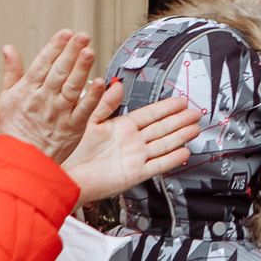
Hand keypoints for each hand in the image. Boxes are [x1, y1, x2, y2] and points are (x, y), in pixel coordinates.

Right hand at [0, 30, 100, 160]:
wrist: (22, 159)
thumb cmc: (15, 129)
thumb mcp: (5, 97)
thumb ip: (11, 71)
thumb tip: (8, 48)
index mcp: (28, 90)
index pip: (42, 64)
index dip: (55, 47)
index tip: (65, 33)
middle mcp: (44, 99)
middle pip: (59, 72)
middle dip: (71, 52)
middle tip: (82, 36)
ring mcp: (59, 113)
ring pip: (72, 87)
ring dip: (81, 68)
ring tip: (90, 51)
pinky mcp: (73, 126)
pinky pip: (84, 109)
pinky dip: (92, 96)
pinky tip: (99, 83)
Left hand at [62, 79, 203, 204]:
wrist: (65, 175)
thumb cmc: (72, 151)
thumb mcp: (88, 120)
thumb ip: (104, 103)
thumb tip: (115, 85)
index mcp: (121, 126)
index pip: (150, 114)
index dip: (166, 107)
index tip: (180, 101)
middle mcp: (131, 141)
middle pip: (162, 128)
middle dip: (180, 120)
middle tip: (195, 113)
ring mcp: (135, 157)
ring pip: (164, 144)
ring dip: (180, 136)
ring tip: (195, 129)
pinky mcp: (135, 172)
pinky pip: (158, 165)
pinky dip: (172, 159)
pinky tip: (183, 153)